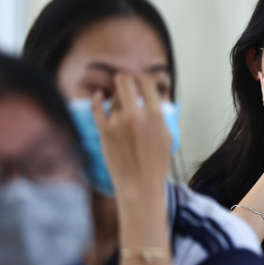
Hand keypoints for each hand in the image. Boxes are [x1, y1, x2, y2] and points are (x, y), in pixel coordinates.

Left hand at [91, 73, 170, 202]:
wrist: (139, 185)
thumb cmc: (155, 164)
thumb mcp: (167, 136)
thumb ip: (160, 115)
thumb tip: (155, 100)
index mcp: (155, 114)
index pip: (146, 81)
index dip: (142, 79)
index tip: (140, 82)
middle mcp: (136, 114)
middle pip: (124, 81)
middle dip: (124, 81)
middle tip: (125, 85)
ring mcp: (118, 122)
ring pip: (113, 99)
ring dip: (116, 101)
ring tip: (122, 114)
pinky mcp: (104, 131)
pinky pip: (96, 108)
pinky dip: (97, 100)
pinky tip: (98, 96)